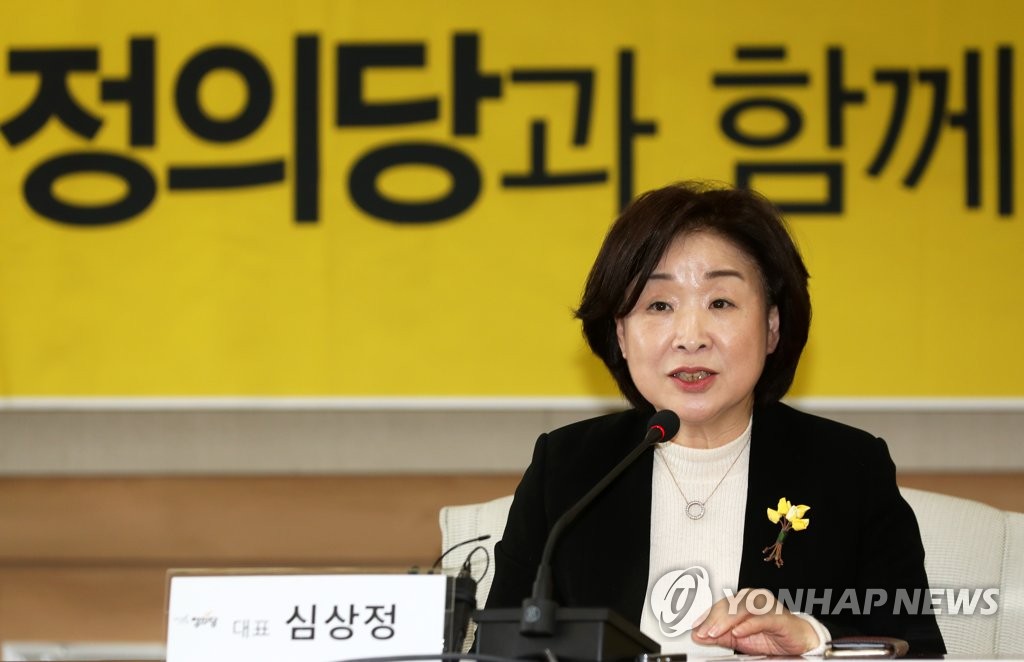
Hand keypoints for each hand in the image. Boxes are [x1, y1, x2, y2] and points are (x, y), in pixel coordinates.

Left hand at [691, 588, 818, 654]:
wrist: (798, 640)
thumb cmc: (770, 634)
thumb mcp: (738, 638)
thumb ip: (718, 635)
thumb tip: (697, 635)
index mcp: (742, 600)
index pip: (720, 606)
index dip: (706, 617)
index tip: (694, 629)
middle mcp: (753, 598)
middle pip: (728, 605)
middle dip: (712, 620)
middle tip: (702, 633)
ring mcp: (766, 606)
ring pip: (742, 609)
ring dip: (726, 621)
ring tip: (714, 632)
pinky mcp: (778, 617)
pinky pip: (761, 619)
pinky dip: (748, 625)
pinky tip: (737, 632)